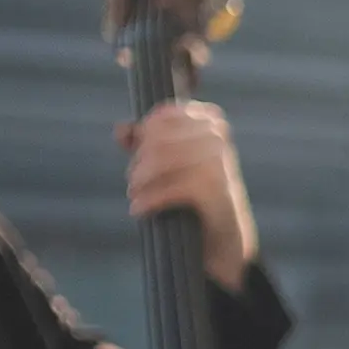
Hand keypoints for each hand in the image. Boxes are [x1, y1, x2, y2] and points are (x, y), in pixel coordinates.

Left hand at [119, 100, 254, 290]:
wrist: (227, 231)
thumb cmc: (196, 189)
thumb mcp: (169, 159)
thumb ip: (144, 139)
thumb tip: (122, 129)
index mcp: (210, 120)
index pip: (161, 117)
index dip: (143, 136)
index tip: (139, 156)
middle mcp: (218, 136)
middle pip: (157, 140)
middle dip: (139, 162)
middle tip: (134, 181)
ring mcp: (219, 161)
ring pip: (161, 161)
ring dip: (140, 181)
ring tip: (134, 194)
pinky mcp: (216, 189)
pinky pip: (170, 189)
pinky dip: (150, 200)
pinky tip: (139, 209)